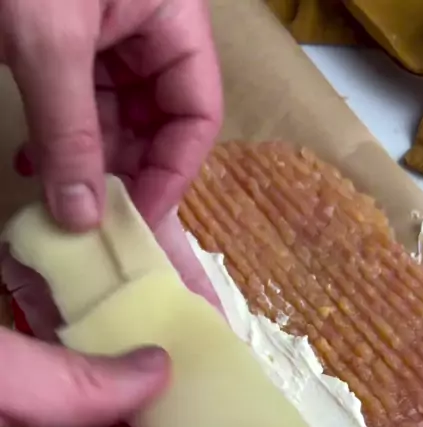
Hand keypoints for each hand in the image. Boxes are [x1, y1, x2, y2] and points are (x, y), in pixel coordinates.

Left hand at [0, 0, 221, 230]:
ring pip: (113, 117)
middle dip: (122, 171)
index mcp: (172, 17)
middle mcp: (147, 28)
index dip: (173, 172)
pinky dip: (58, 136)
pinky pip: (77, 100)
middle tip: (93, 219)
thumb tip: (81, 218)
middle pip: (156, 121)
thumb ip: (67, 129)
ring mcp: (106, 32)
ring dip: (85, 161)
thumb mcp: (46, 41)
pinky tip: (35, 162)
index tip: (138, 218)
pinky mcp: (66, 37)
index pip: (197, 112)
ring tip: (57, 198)